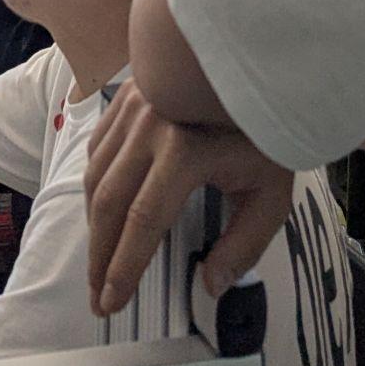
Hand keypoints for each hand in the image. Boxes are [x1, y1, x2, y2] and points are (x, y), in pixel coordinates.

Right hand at [85, 82, 293, 316]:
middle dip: (99, 256)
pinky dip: (95, 184)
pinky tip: (104, 212)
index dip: (124, 267)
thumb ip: (243, 245)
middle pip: (109, 202)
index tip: (113, 302)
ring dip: (93, 224)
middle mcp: (151, 125)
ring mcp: (134, 106)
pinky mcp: (127, 95)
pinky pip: (98, 147)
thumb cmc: (266, 131)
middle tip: (97, 297)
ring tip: (100, 262)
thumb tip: (210, 286)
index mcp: (187, 150)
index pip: (144, 220)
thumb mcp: (271, 194)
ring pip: (95, 175)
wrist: (259, 64)